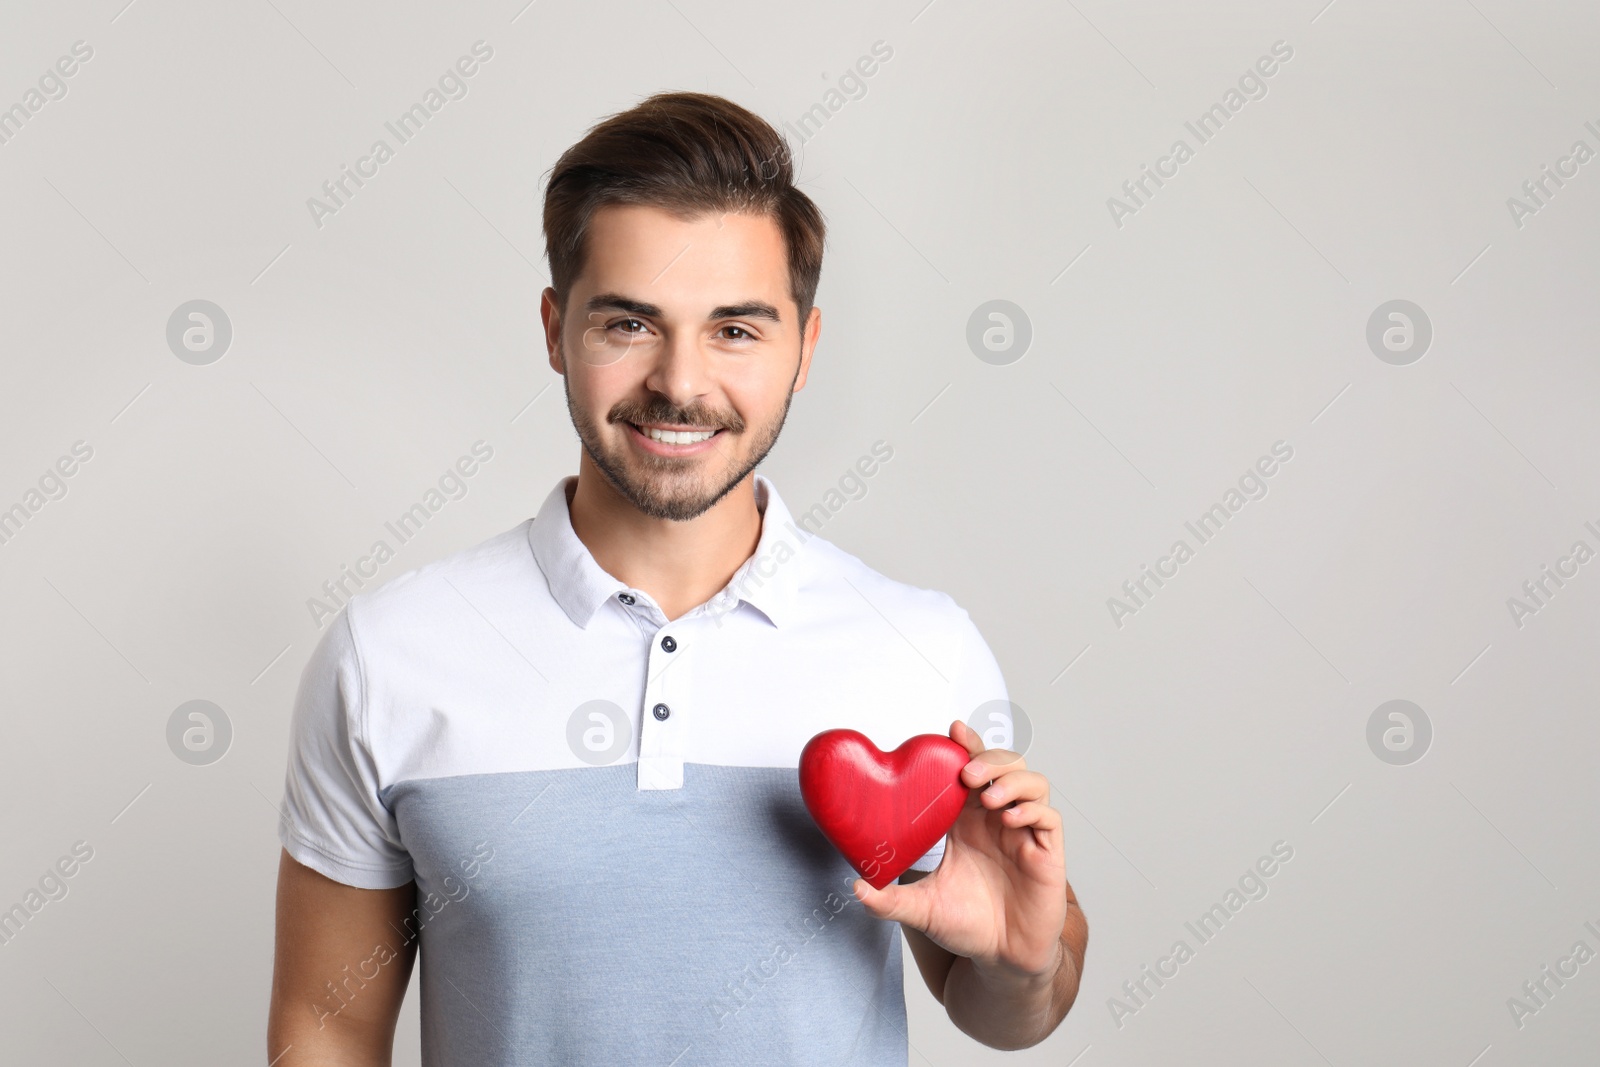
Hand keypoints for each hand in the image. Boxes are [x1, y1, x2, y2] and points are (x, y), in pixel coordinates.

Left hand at [852, 719, 1070, 979]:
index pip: (971, 769)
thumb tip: (857, 887)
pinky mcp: (1047, 853)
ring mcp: (1025, 833)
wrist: (1000, 959)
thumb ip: (890, 899)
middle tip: (967, 774)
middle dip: (989, 759)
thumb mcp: (922, 909)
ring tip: (988, 798)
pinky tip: (1010, 819)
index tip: (952, 730)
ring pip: (1032, 782)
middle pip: (1005, 764)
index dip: (966, 746)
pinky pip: (1049, 818)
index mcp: (967, 821)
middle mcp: (996, 819)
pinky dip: (1031, 810)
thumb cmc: (966, 926)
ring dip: (1011, 781)